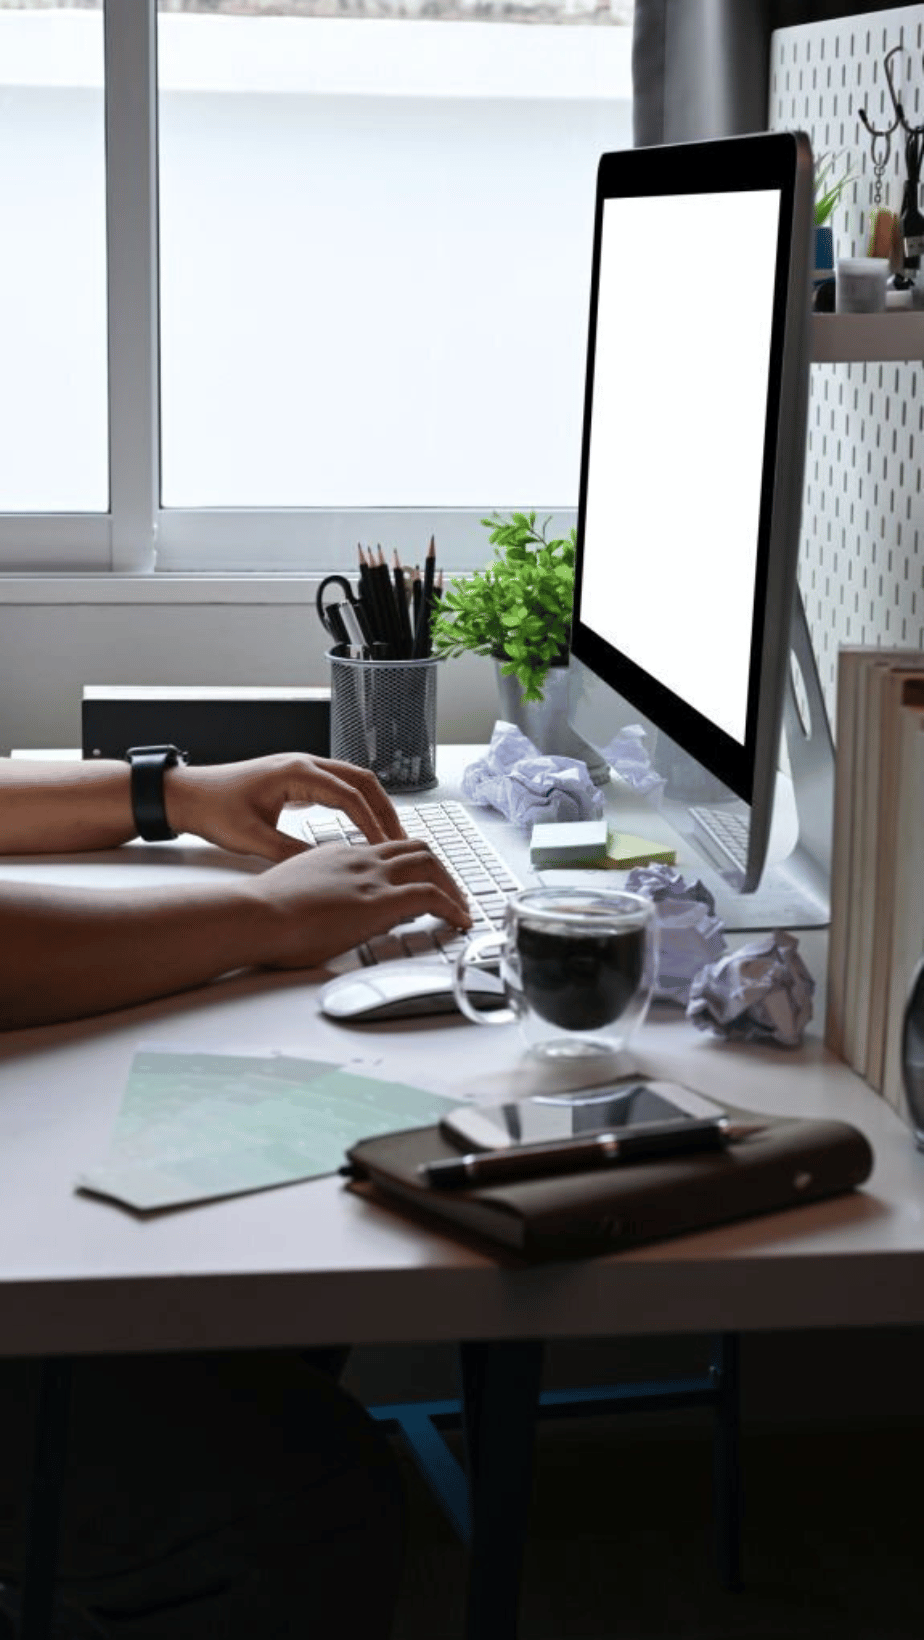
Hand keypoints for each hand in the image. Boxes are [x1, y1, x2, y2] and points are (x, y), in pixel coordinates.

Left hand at [165, 754, 405, 860]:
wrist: (187, 794)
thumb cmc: (213, 809)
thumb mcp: (252, 840)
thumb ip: (291, 853)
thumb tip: (327, 868)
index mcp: (296, 772)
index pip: (349, 796)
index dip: (372, 823)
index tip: (385, 847)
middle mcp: (303, 764)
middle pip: (362, 781)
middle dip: (385, 810)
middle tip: (401, 840)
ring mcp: (302, 768)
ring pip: (353, 780)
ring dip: (374, 804)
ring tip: (389, 834)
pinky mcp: (297, 778)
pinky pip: (338, 785)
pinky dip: (357, 803)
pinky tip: (362, 824)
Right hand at [248, 839, 471, 968]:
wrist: (254, 914)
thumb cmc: (263, 912)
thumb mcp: (299, 891)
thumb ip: (324, 891)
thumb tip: (336, 907)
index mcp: (339, 854)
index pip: (388, 849)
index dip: (412, 864)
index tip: (422, 882)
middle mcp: (360, 859)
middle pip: (415, 848)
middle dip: (440, 870)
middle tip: (451, 894)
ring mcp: (371, 878)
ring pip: (429, 863)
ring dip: (452, 886)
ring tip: (461, 909)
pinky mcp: (377, 902)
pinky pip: (431, 896)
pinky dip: (453, 908)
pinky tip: (459, 922)